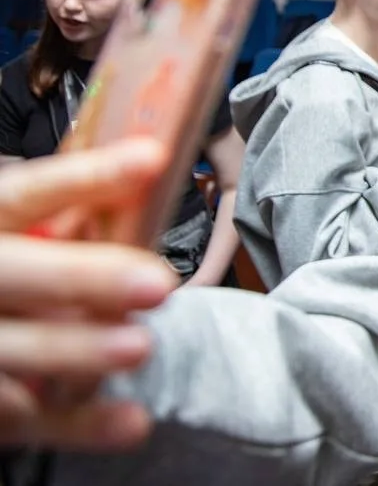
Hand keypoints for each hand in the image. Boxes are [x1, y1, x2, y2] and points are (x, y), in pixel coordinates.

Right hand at [0, 139, 176, 448]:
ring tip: (139, 347)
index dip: (83, 178)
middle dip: (83, 277)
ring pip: (15, 350)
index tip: (151, 159)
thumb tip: (151, 169)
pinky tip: (132, 420)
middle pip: (14, 275)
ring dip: (77, 352)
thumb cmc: (9, 267)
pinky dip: (80, 425)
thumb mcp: (18, 232)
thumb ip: (64, 211)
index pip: (21, 196)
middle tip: (156, 283)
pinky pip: (26, 420)